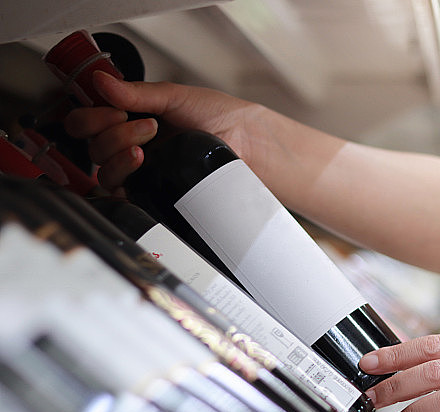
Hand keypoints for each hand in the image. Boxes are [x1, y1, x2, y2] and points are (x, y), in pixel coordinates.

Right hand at [64, 71, 264, 194]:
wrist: (244, 142)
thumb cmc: (215, 117)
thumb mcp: (174, 97)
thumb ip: (136, 93)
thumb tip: (100, 80)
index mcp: (127, 118)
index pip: (85, 122)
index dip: (92, 118)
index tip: (114, 111)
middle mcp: (128, 144)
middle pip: (93, 147)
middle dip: (114, 134)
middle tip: (148, 127)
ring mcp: (139, 171)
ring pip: (103, 172)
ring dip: (119, 157)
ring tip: (146, 149)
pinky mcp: (151, 192)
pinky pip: (122, 194)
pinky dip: (125, 180)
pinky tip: (143, 168)